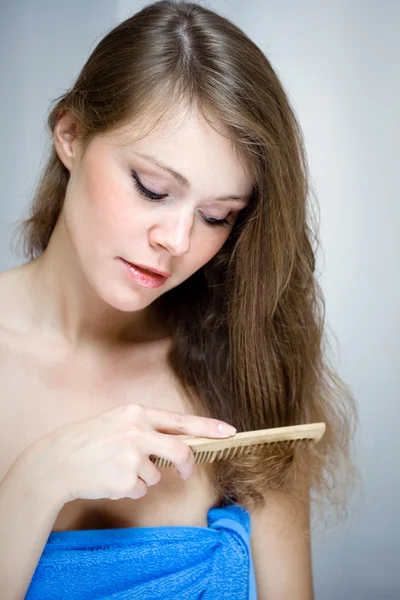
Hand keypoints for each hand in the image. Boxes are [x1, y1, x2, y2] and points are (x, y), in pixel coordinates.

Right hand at [22, 403, 235, 504]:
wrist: (56, 461)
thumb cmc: (89, 441)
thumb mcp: (117, 422)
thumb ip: (147, 429)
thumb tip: (179, 444)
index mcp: (136, 413)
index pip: (180, 421)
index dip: (208, 427)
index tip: (229, 431)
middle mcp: (137, 432)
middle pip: (180, 451)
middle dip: (186, 464)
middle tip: (184, 472)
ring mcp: (131, 456)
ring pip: (155, 474)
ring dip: (141, 477)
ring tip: (115, 469)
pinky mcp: (125, 479)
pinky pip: (140, 489)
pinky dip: (129, 488)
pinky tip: (109, 479)